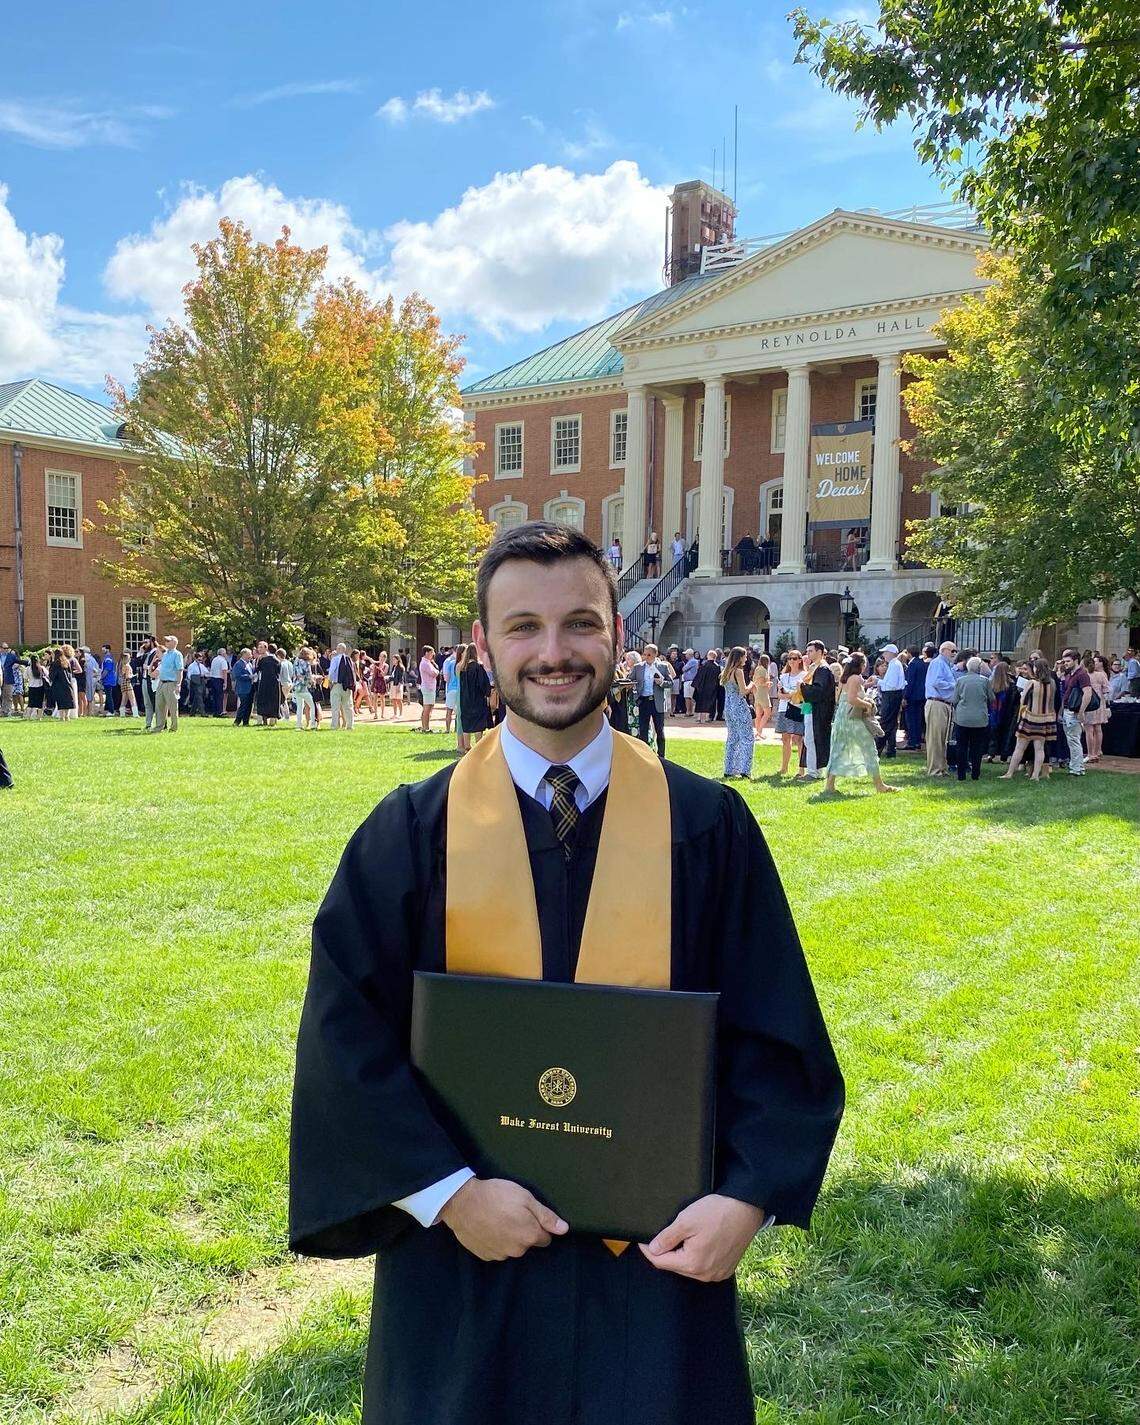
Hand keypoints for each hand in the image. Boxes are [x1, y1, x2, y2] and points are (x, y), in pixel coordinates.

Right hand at [439, 1177, 567, 1261]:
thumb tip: (564, 1229)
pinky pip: (496, 1249)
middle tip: (511, 1213)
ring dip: (508, 1236)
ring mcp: (500, 1255)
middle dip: (523, 1231)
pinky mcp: (485, 1255)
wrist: (463, 1202)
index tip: (528, 1214)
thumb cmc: (496, 1196)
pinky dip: (495, 1240)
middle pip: (528, 1243)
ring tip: (497, 1218)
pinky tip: (488, 1226)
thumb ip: (546, 1216)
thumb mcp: (526, 1198)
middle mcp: (517, 1251)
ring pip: (512, 1247)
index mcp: (529, 1236)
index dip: (538, 1225)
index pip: (545, 1238)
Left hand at [639, 1194, 764, 1282]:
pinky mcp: (726, 1269)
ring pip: (689, 1268)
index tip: (640, 1240)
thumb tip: (653, 1249)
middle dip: (665, 1253)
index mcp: (693, 1264)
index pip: (661, 1262)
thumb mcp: (686, 1220)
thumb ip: (667, 1237)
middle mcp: (706, 1275)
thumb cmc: (717, 1212)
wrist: (746, 1209)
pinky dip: (696, 1258)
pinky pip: (704, 1268)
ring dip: (680, 1256)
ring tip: (679, 1239)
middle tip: (660, 1237)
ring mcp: (717, 1274)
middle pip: (675, 1266)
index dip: (648, 1250)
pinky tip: (696, 1244)